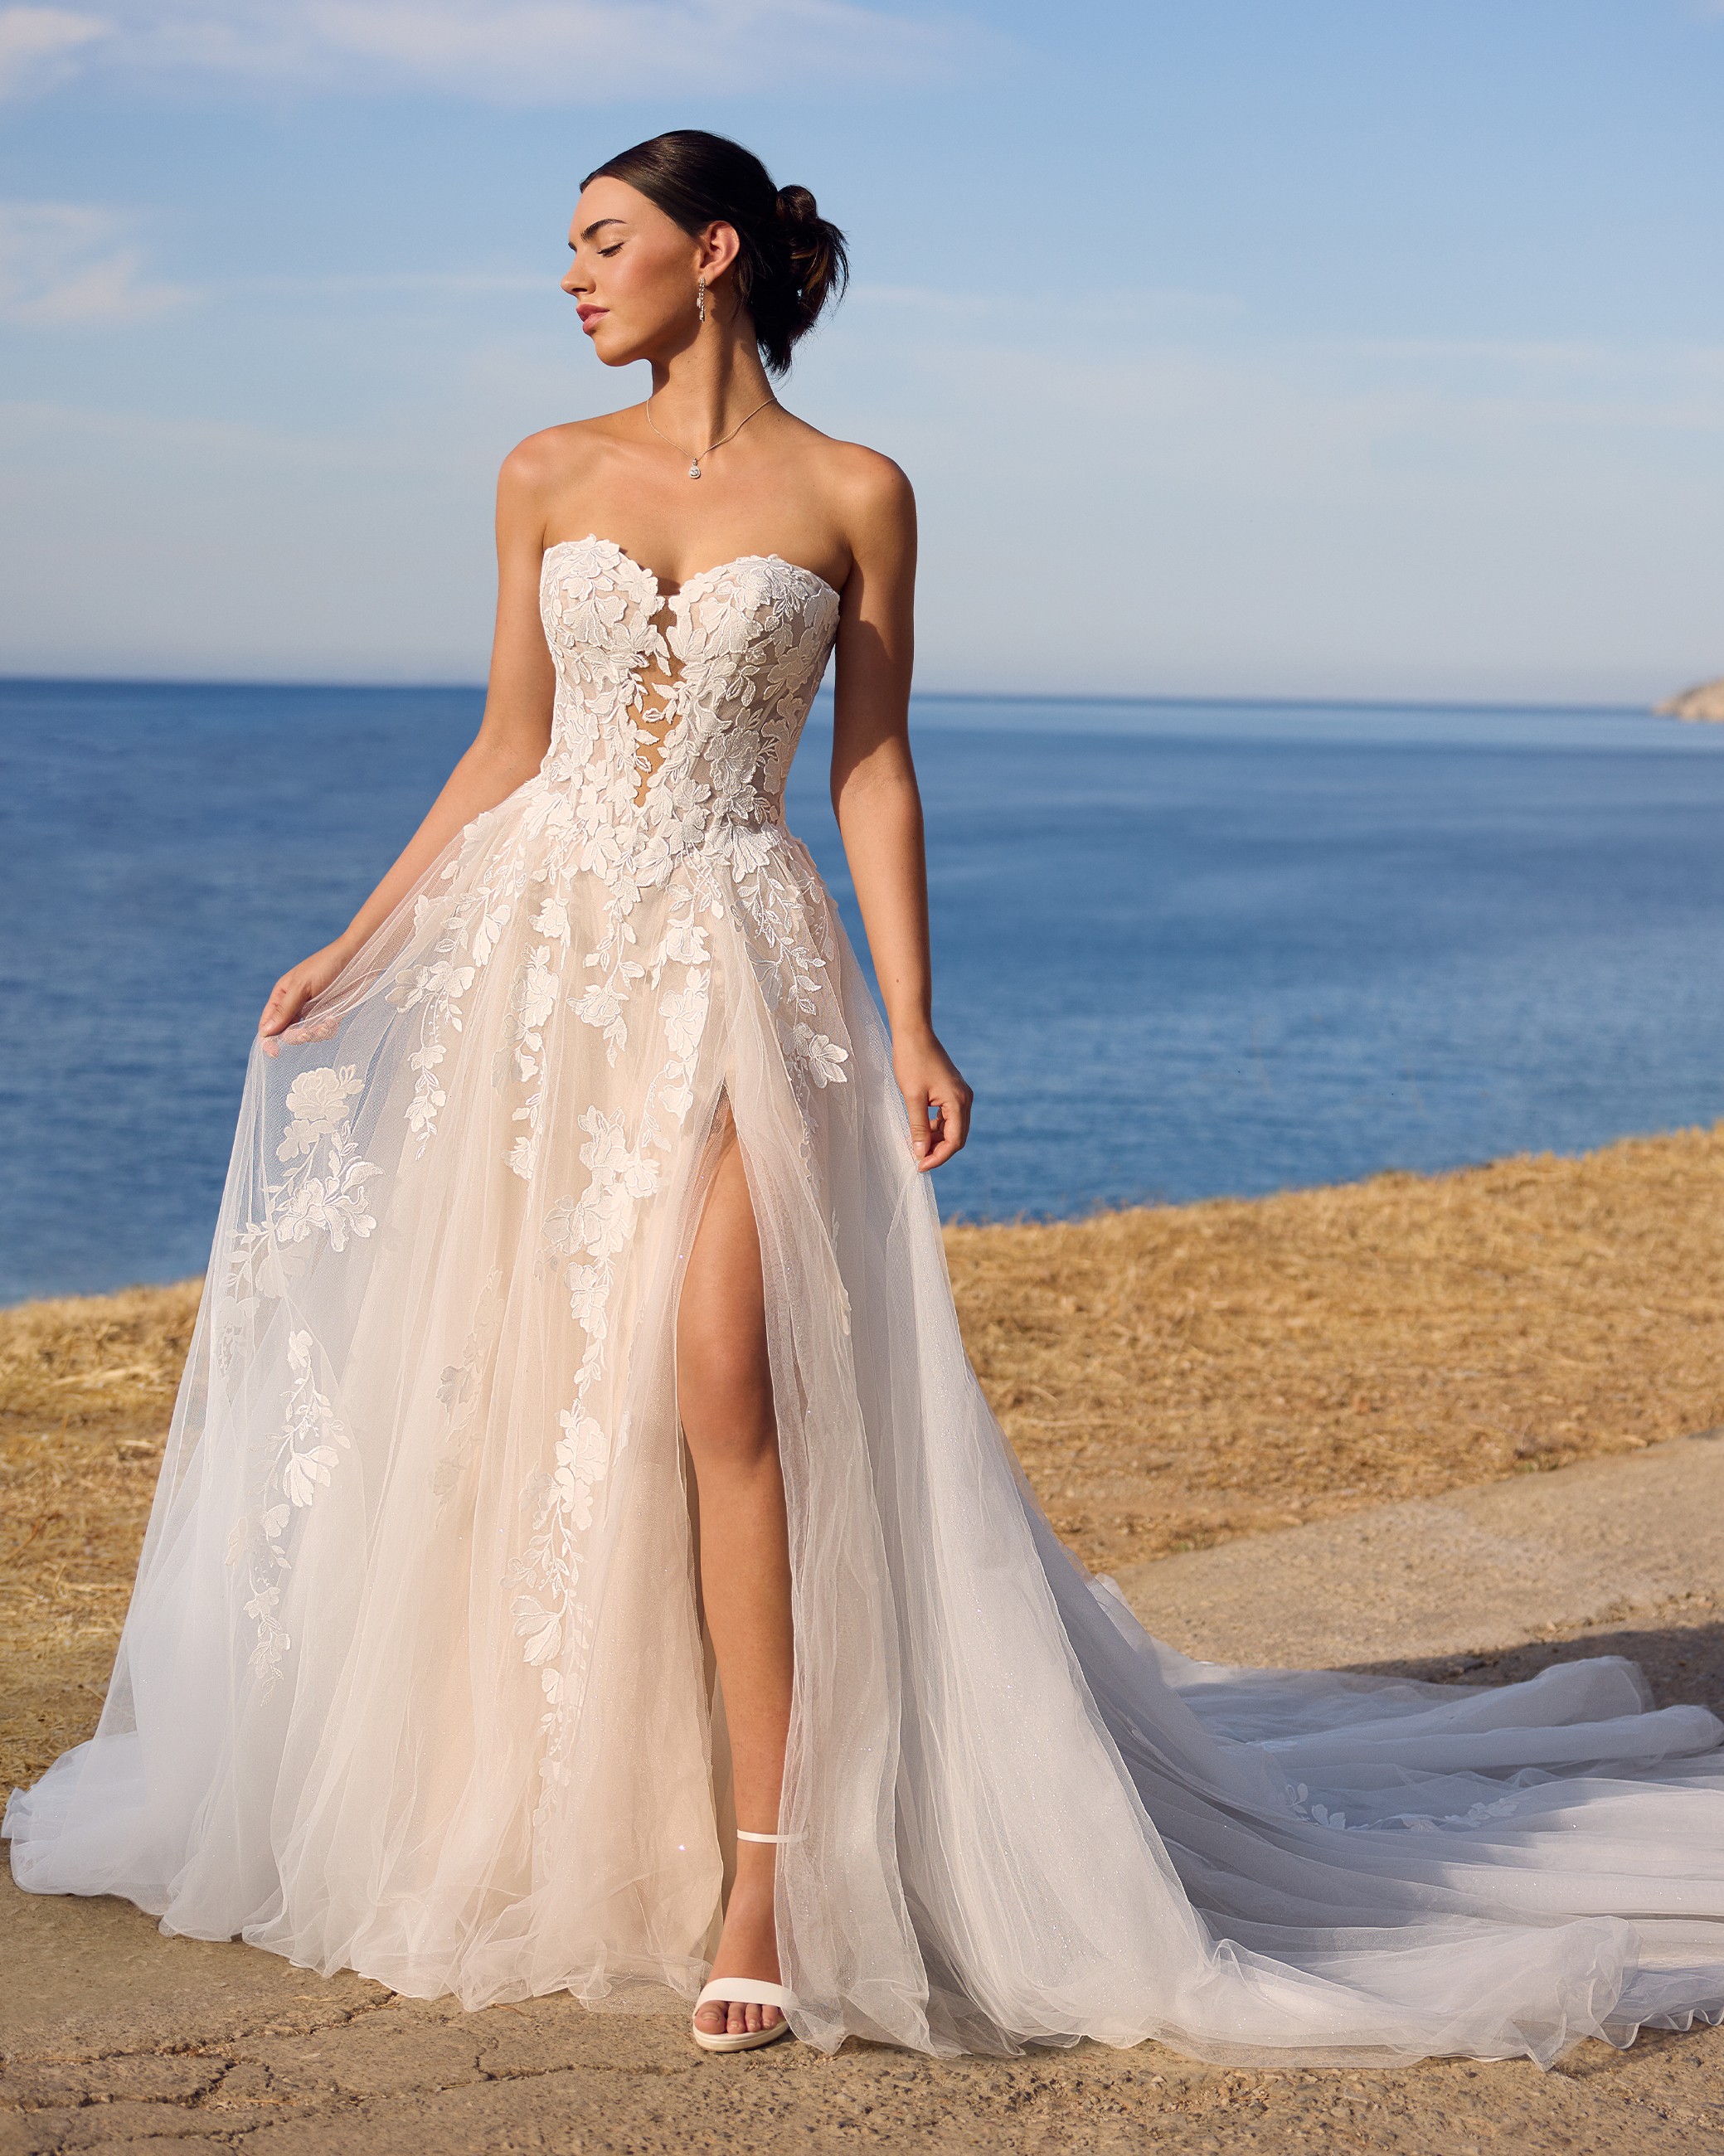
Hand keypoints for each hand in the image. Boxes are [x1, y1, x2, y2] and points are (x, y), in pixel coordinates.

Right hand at [258, 941, 353, 1049]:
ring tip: (328, 1022)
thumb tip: (265, 1032)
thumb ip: (285, 1009)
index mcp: (282, 995)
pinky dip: (327, 1030)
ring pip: (306, 1035)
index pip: (268, 1024)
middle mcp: (294, 1005)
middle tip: (309, 1032)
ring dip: (315, 1033)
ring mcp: (312, 1011)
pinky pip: (323, 1032)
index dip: (269, 1039)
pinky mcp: (329, 1015)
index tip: (274, 1053)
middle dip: (297, 1035)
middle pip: (286, 1034)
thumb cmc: (327, 966)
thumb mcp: (302, 986)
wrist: (359, 958)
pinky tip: (334, 1020)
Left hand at [893, 1028, 971, 1172]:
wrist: (914, 1033)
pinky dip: (935, 1127)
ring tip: (914, 1146)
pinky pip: (947, 1117)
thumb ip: (918, 1126)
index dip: (938, 1157)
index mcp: (958, 1101)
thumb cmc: (912, 1061)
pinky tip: (918, 1131)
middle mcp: (964, 1098)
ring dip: (935, 1140)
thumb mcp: (912, 1097)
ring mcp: (960, 1094)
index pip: (954, 1141)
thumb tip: (920, 1152)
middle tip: (917, 1161)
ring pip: (952, 1128)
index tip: (919, 1166)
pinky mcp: (952, 1090)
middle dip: (938, 1151)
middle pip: (956, 1137)